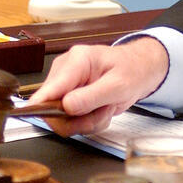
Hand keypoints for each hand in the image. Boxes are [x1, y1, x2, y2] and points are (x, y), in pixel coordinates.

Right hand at [26, 37, 168, 135]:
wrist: (139, 70)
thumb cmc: (132, 70)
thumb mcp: (118, 85)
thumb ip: (92, 96)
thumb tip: (66, 107)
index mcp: (76, 61)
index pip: (49, 89)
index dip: (43, 107)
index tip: (43, 119)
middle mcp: (65, 72)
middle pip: (53, 109)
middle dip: (80, 119)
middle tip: (102, 113)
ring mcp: (66, 86)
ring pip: (63, 119)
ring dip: (87, 121)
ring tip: (106, 108)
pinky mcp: (69, 98)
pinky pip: (71, 121)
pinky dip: (89, 121)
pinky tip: (102, 109)